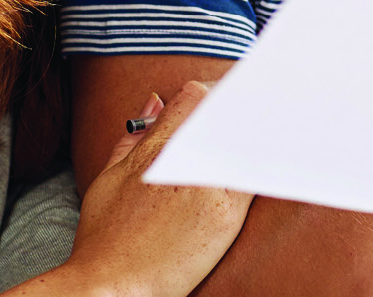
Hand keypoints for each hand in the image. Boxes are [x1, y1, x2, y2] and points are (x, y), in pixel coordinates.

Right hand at [55, 81, 251, 296]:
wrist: (113, 284)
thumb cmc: (105, 237)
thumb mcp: (109, 177)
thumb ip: (134, 138)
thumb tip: (156, 102)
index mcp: (154, 148)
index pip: (196, 97)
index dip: (214, 96)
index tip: (224, 104)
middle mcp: (182, 161)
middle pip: (227, 114)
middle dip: (239, 112)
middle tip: (251, 114)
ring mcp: (207, 187)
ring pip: (245, 141)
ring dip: (255, 135)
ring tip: (263, 137)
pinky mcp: (227, 215)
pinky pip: (254, 178)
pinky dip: (260, 167)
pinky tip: (267, 164)